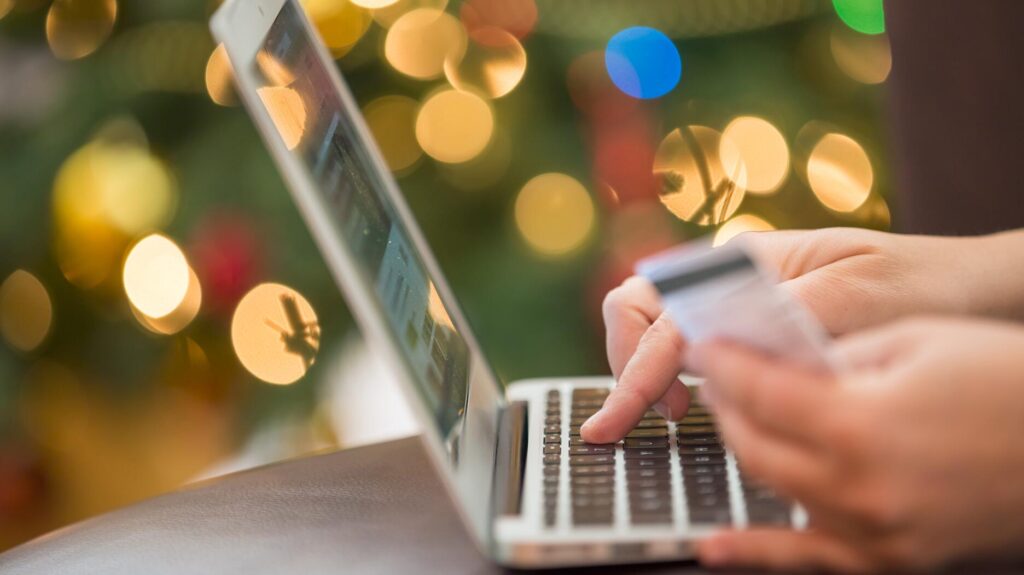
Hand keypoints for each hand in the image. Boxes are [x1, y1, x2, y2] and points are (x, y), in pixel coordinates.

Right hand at [581, 227, 1023, 443]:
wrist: (963, 287)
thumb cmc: (917, 283)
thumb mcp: (860, 295)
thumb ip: (787, 312)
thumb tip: (722, 341)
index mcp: (749, 259)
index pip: (666, 312)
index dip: (639, 367)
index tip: (627, 415)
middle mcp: (729, 278)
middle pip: (637, 309)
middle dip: (628, 363)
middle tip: (656, 416)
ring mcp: (734, 302)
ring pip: (652, 326)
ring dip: (644, 367)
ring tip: (675, 411)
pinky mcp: (749, 328)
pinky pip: (687, 344)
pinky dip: (671, 373)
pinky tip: (697, 401)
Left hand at [690, 316, 1023, 571]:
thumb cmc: (1007, 380)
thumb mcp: (916, 343)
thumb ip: (836, 356)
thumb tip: (778, 362)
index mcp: (861, 424)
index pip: (759, 391)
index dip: (724, 363)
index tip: (706, 345)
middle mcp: (858, 489)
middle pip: (753, 445)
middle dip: (727, 404)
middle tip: (720, 376)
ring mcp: (875, 533)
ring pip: (774, 492)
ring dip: (746, 450)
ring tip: (734, 418)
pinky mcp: (894, 560)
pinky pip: (808, 559)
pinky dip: (756, 551)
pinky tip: (713, 545)